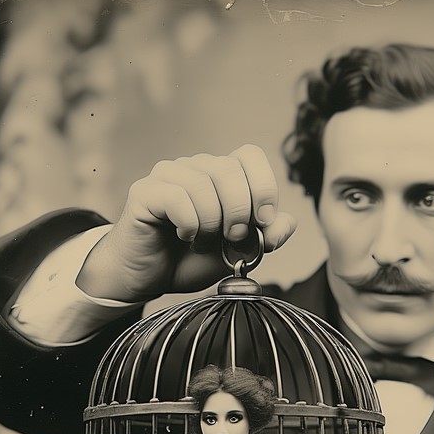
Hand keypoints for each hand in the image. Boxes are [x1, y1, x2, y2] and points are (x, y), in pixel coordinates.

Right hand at [77, 145, 296, 301]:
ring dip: (211, 224)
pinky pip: (178, 199)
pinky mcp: (145, 191)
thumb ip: (263, 239)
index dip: (263, 186)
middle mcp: (193, 167)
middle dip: (239, 211)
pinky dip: (190, 225)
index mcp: (218, 175)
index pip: (250, 155)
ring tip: (201, 242)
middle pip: (229, 169)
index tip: (262, 221)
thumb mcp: (236, 254)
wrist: (146, 278)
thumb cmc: (188, 260)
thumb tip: (287, 223)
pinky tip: (183, 237)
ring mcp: (167, 175)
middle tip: (230, 239)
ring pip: (204, 185)